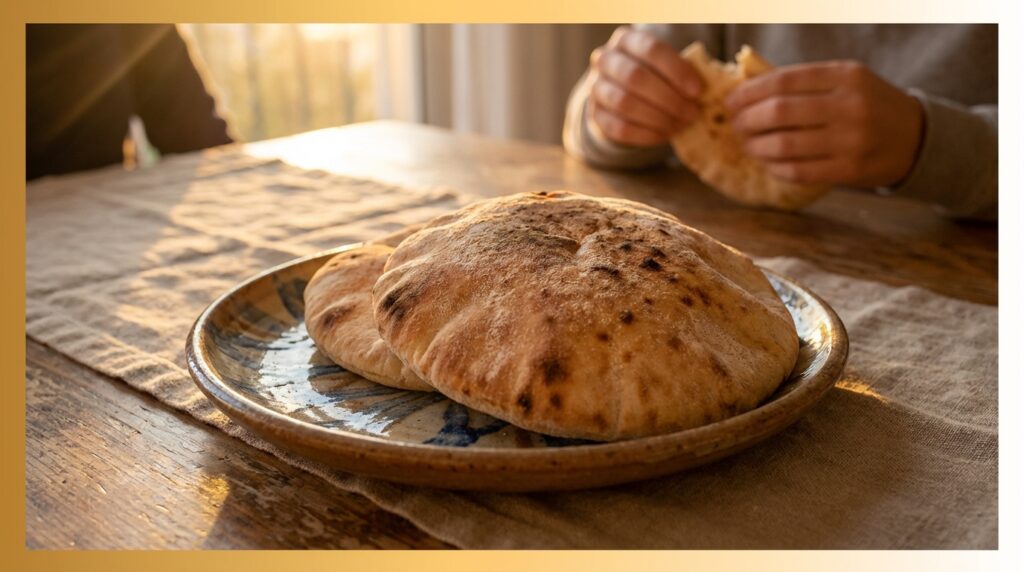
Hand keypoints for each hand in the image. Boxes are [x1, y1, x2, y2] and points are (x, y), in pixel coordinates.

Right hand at [586, 26, 702, 146]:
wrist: (620, 91)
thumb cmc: (653, 74)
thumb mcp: (665, 65)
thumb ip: (681, 72)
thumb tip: (706, 91)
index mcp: (627, 40)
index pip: (651, 49)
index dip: (676, 70)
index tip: (697, 91)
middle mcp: (605, 59)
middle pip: (636, 77)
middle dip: (669, 98)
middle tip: (692, 113)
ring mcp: (596, 87)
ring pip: (625, 103)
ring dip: (658, 118)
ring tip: (681, 125)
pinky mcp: (594, 114)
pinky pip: (620, 128)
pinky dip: (647, 134)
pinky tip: (665, 135)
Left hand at [725, 61, 924, 187]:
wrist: (917, 137)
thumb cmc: (869, 105)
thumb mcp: (846, 81)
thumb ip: (804, 84)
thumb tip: (747, 92)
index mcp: (846, 76)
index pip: (783, 81)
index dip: (749, 93)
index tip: (731, 102)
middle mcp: (850, 106)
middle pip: (779, 113)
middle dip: (747, 120)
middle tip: (736, 125)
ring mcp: (851, 140)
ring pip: (784, 145)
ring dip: (756, 147)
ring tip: (748, 145)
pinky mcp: (850, 170)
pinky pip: (797, 171)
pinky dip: (774, 167)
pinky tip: (768, 163)